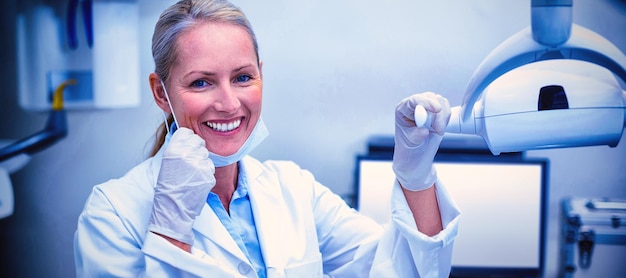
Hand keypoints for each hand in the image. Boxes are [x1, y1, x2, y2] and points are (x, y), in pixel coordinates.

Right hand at [148, 127, 215, 244]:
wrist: (172, 209)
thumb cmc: (168, 188)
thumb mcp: (167, 163)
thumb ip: (178, 149)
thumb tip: (190, 139)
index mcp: (173, 150)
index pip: (187, 133)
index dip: (188, 139)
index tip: (187, 146)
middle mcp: (186, 155)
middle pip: (199, 142)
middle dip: (197, 150)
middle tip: (190, 164)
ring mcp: (199, 165)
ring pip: (206, 154)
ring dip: (202, 162)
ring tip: (192, 174)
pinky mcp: (208, 175)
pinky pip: (210, 167)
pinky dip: (206, 173)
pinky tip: (197, 181)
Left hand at [392, 92, 449, 190]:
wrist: (416, 156)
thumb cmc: (408, 148)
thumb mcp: (409, 143)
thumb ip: (415, 136)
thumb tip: (423, 131)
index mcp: (403, 110)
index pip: (414, 100)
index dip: (426, 102)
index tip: (437, 109)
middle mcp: (414, 106)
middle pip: (430, 98)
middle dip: (437, 114)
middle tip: (438, 129)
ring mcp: (427, 108)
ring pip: (441, 102)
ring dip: (443, 118)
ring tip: (437, 131)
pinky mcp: (437, 113)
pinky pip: (446, 109)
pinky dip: (446, 118)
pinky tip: (440, 128)